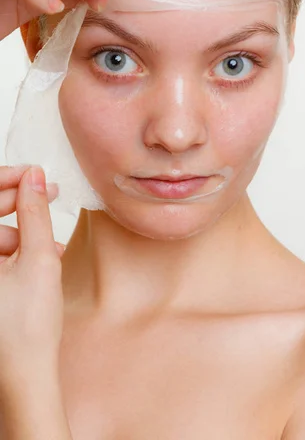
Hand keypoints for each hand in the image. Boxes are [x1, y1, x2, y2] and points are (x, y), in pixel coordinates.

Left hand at [0, 165, 64, 386]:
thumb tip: (35, 178)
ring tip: (52, 242)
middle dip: (17, 201)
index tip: (35, 174)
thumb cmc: (28, 326)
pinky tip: (42, 255)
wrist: (24, 375)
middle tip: (48, 194)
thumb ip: (35, 212)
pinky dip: (17, 248)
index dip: (8, 178)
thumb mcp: (40, 259)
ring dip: (21, 229)